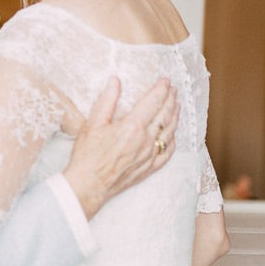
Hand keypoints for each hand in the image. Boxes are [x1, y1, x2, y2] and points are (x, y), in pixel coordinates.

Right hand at [64, 77, 178, 218]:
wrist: (89, 185)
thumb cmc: (87, 155)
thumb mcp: (93, 123)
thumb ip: (107, 101)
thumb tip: (115, 81)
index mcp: (132, 126)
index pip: (153, 102)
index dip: (161, 89)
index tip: (165, 80)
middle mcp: (145, 139)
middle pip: (165, 115)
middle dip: (171, 99)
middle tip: (174, 89)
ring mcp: (149, 155)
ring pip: (170, 132)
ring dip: (175, 116)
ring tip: (177, 106)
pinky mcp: (149, 168)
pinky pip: (167, 152)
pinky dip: (173, 141)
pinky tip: (173, 136)